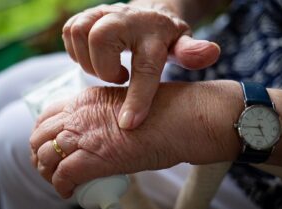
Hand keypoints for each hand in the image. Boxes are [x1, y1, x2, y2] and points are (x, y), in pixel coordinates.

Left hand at [29, 82, 238, 198]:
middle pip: (39, 135)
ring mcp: (83, 135)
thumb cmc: (164, 112)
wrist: (181, 119)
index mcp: (86, 98)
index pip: (48, 114)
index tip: (52, 145)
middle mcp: (79, 113)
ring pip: (45, 156)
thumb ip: (105, 115)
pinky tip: (69, 192)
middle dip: (40, 154)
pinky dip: (61, 187)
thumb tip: (101, 134)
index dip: (44, 133)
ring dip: (47, 172)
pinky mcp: (92, 157)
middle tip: (51, 167)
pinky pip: (62, 176)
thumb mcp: (125, 104)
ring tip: (58, 182)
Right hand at [62, 3, 220, 129]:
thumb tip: (212, 52)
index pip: (145, 67)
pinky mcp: (85, 15)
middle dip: (104, 68)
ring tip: (107, 69)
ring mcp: (102, 12)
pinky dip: (77, 51)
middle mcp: (125, 17)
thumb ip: (191, 52)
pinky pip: (69, 31)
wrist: (146, 15)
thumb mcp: (181, 45)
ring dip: (88, 60)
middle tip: (119, 77)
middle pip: (100, 39)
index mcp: (153, 31)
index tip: (128, 124)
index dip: (137, 98)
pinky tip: (95, 59)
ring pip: (79, 33)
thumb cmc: (163, 38)